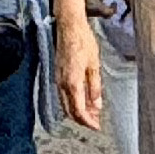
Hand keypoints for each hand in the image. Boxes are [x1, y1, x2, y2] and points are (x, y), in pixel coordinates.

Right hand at [56, 13, 105, 127]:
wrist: (69, 26)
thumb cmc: (83, 42)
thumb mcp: (94, 65)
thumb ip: (95, 87)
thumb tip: (97, 105)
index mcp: (72, 83)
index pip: (79, 111)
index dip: (88, 122)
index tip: (97, 127)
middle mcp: (62, 84)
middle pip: (70, 111)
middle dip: (83, 119)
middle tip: (96, 122)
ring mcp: (58, 79)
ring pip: (66, 104)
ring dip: (78, 111)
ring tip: (92, 112)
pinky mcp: (57, 74)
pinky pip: (63, 95)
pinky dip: (73, 102)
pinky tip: (83, 99)